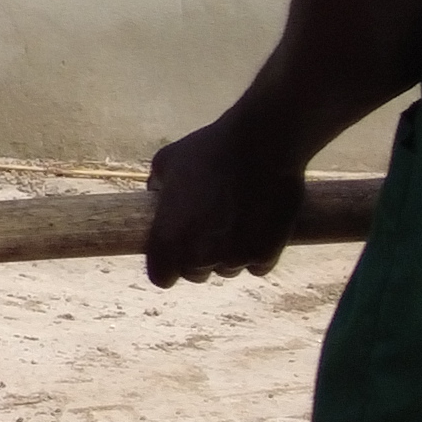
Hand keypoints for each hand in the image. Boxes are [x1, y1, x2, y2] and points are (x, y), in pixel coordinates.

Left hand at [145, 106, 312, 285]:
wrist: (262, 144)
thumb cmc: (210, 149)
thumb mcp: (167, 161)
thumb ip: (156, 186)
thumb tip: (156, 195)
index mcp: (168, 239)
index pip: (161, 277)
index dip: (166, 266)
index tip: (174, 253)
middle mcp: (200, 256)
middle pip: (195, 274)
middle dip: (198, 258)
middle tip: (208, 229)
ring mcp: (235, 258)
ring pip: (227, 269)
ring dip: (228, 254)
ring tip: (235, 220)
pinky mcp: (266, 255)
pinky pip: (256, 265)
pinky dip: (257, 252)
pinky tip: (257, 225)